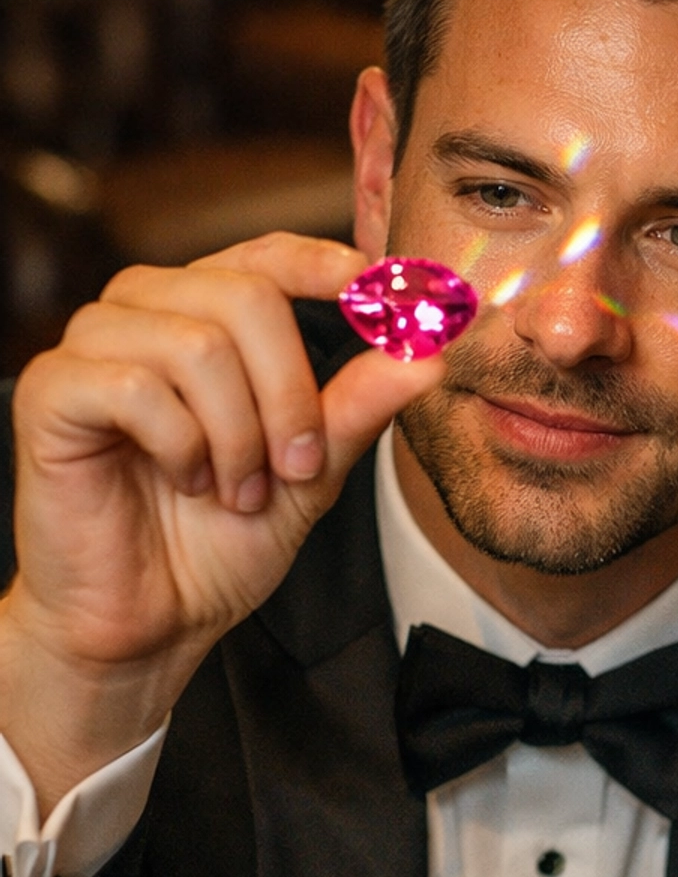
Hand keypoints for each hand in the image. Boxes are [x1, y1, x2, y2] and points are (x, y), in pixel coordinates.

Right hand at [0, 234, 443, 813]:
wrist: (154, 620)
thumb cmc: (218, 542)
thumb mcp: (311, 472)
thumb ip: (358, 408)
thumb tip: (425, 354)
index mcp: (206, 314)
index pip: (268, 256)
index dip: (326, 268)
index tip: (381, 294)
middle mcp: (146, 312)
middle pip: (246, 297)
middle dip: (290, 394)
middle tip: (296, 466)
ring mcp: (93, 346)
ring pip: (198, 345)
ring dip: (237, 434)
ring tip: (234, 489)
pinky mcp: (53, 391)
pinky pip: (137, 387)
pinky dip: (181, 445)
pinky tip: (182, 480)